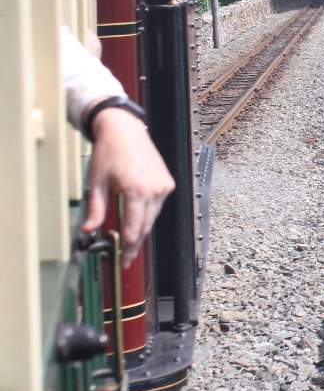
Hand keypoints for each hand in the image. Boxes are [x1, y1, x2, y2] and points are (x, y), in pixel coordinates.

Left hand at [82, 106, 175, 266]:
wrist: (125, 131)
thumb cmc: (110, 153)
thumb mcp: (96, 182)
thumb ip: (95, 209)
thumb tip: (88, 230)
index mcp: (136, 191)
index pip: (135, 228)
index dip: (128, 247)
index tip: (123, 259)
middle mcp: (155, 190)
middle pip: (146, 226)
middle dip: (136, 243)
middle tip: (127, 258)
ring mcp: (164, 186)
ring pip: (153, 217)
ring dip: (142, 229)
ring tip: (131, 243)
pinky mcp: (167, 183)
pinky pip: (158, 206)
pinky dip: (148, 214)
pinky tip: (138, 219)